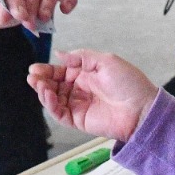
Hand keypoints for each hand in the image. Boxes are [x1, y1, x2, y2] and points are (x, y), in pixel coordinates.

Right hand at [27, 50, 159, 142]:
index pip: (61, 71)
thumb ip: (81, 57)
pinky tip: (48, 96)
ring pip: (54, 99)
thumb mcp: (105, 61)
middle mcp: (80, 89)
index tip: (35, 68)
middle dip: (41, 80)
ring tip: (40, 85)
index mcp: (86, 74)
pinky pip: (60, 113)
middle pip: (54, 85)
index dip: (47, 70)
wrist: (141, 108)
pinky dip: (51, 105)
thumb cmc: (129, 83)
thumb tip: (60, 54)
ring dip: (44, 92)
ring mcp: (78, 105)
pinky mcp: (79, 120)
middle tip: (33, 76)